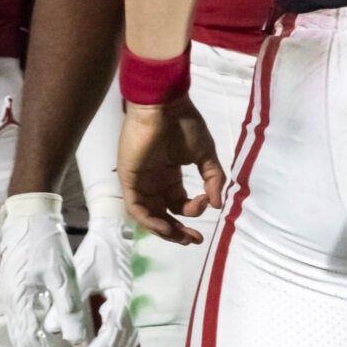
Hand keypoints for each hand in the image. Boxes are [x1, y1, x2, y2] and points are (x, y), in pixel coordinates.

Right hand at [0, 193, 86, 346]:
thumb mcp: (61, 274)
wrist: (28, 214)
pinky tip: (49, 341)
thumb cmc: (46, 240)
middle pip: (25, 346)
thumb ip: (67, 307)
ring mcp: (10, 297)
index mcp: (20, 302)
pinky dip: (36, 338)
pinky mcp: (15, 290)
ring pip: (22, 336)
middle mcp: (11, 303)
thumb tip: (75, 339)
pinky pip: (23, 323)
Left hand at [65, 199, 139, 346]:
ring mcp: (138, 311)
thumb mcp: (81, 273)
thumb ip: (67, 303)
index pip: (108, 343)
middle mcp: (137, 310)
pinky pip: (123, 339)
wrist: (118, 231)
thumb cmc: (99, 249)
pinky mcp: (133, 311)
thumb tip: (50, 331)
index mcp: (125, 302)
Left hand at [120, 95, 224, 243]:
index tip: (208, 203)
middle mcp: (154, 182)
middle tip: (194, 240)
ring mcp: (140, 182)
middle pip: (163, 215)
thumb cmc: (183, 124)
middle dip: (178, 231)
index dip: (193, 211)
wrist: (163, 105)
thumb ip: (213, 178)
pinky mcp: (129, 180)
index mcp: (169, 175)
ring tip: (181, 237)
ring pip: (148, 216)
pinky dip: (150, 221)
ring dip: (164, 230)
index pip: (178, 204)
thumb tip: (218, 204)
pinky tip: (167, 227)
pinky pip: (136, 208)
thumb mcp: (205, 153)